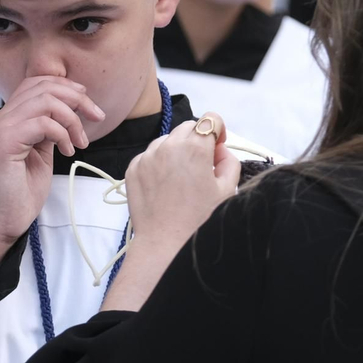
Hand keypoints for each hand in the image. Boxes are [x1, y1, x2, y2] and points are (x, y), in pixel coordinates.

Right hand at [0, 76, 104, 275]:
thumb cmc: (18, 193)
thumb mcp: (40, 154)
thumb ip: (48, 131)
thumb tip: (67, 114)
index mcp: (10, 118)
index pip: (37, 82)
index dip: (67, 87)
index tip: (88, 106)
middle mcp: (3, 118)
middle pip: (44, 86)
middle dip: (78, 98)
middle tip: (96, 118)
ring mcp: (2, 128)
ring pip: (45, 100)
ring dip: (72, 118)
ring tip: (80, 142)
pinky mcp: (4, 143)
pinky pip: (42, 123)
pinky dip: (62, 134)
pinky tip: (68, 151)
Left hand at [124, 112, 240, 252]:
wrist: (165, 243)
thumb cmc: (200, 220)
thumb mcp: (228, 190)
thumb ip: (229, 161)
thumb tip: (219, 150)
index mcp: (194, 147)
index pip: (211, 119)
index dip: (218, 129)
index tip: (218, 146)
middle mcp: (168, 145)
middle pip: (188, 127)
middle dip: (198, 139)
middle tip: (202, 165)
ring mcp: (147, 156)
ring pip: (167, 140)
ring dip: (177, 150)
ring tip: (182, 178)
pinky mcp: (133, 167)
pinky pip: (150, 155)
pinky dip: (159, 162)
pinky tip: (166, 185)